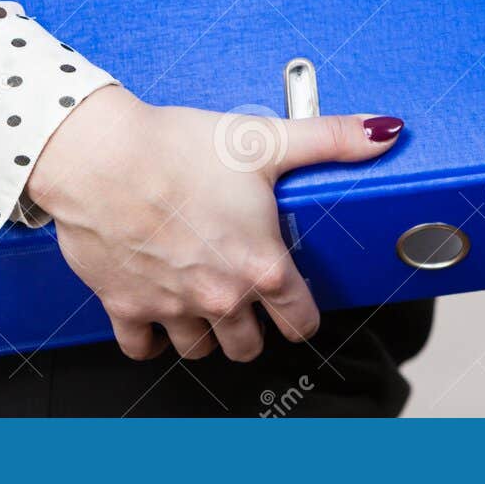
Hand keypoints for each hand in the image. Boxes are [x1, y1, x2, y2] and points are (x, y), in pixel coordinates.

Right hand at [26, 86, 403, 361]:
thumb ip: (331, 139)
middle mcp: (221, 298)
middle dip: (254, 327)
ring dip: (206, 334)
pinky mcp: (126, 307)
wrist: (99, 157)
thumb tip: (385, 132)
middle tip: (247, 299)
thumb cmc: (177, 148)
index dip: (302, 315)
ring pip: (201, 350)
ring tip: (206, 303)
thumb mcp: (265, 140)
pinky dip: (151, 338)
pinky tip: (158, 314)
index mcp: (262, 267)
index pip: (301, 322)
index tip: (294, 305)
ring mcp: (172, 308)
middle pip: (250, 347)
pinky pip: (143, 347)